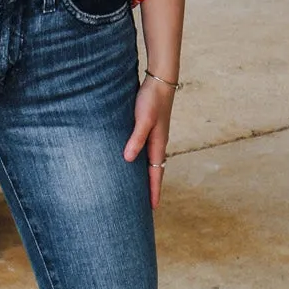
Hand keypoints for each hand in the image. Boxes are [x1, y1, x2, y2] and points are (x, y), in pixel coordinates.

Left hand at [124, 75, 174, 208]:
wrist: (160, 80)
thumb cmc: (151, 99)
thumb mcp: (143, 119)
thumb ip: (136, 138)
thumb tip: (129, 160)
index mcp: (158, 144)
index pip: (157, 173)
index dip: (154, 190)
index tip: (153, 208)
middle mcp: (157, 142)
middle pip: (155, 170)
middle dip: (152, 188)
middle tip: (146, 205)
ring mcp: (154, 136)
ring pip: (150, 161)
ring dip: (147, 175)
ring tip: (139, 188)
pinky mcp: (148, 128)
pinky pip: (145, 151)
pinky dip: (141, 162)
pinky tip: (133, 162)